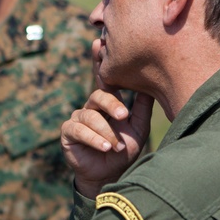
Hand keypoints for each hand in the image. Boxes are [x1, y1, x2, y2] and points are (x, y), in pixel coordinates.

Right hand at [62, 40, 152, 196]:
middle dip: (112, 105)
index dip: (99, 61)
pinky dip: (94, 139)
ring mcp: (77, 118)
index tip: (98, 44)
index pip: (103, 79)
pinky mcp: (68, 133)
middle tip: (124, 117)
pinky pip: (79, 130)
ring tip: (116, 146)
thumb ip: (142, 109)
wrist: (109, 175)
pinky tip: (106, 148)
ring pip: (90, 115)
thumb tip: (151, 86)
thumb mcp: (138, 129)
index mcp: (106, 103)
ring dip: (106, 131)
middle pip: (99, 95)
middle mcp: (90, 107)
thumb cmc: (123, 151)